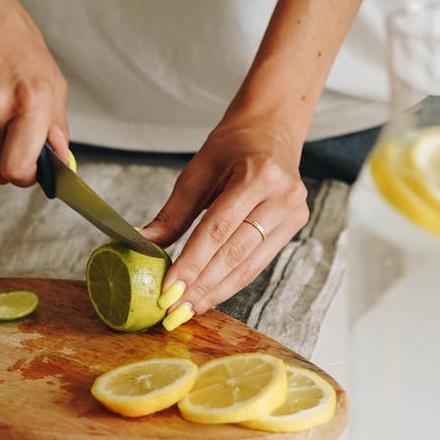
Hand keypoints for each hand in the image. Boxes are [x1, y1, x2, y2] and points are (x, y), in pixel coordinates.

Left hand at [139, 120, 308, 322]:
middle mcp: (283, 196)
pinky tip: (210, 294)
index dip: (191, 263)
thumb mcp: (198, 169)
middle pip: (235, 253)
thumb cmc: (233, 144)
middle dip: (201, 286)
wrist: (272, 128)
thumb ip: (174, 211)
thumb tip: (144, 242)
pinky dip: (231, 281)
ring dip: (216, 292)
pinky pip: (258, 262)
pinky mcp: (294, 225)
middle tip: (174, 311)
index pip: (218, 229)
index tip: (168, 290)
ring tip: (188, 310)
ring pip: (249, 265)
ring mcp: (294, 213)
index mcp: (258, 174)